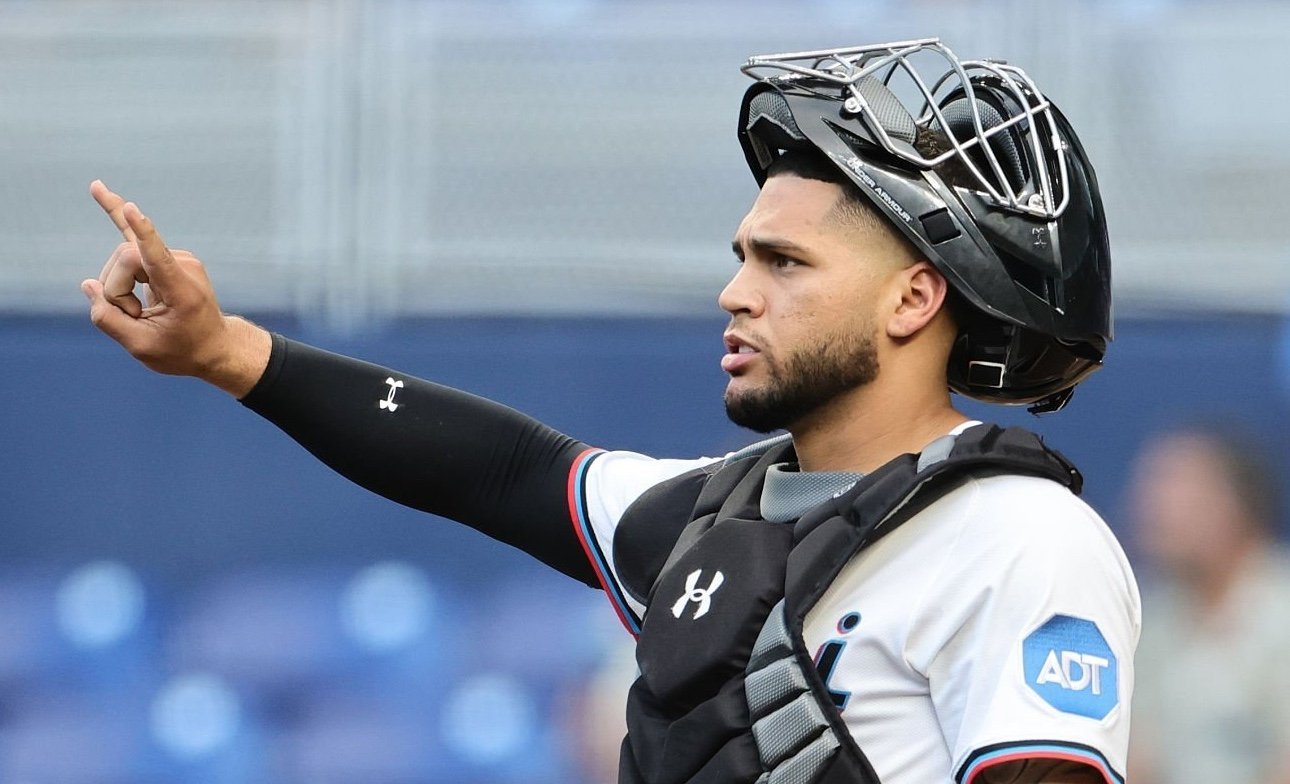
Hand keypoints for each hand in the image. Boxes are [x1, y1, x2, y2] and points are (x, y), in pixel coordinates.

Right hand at [82, 180, 270, 397]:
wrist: (213, 346)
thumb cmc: (182, 351)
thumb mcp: (142, 347)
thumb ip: (109, 320)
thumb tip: (88, 284)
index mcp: (182, 290)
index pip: (157, 257)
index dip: (142, 233)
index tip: (130, 208)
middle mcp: (183, 265)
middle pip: (124, 259)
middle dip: (116, 290)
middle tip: (134, 317)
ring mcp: (176, 257)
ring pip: (123, 258)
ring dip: (120, 288)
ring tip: (140, 311)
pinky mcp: (164, 256)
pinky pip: (135, 234)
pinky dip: (115, 213)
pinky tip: (97, 188)